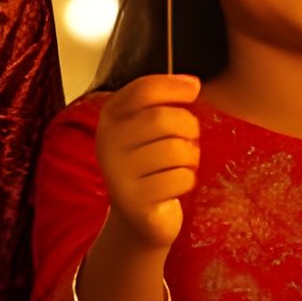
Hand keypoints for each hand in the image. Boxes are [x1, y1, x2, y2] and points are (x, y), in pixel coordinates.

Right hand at [96, 71, 201, 250]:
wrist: (139, 217)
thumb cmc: (152, 163)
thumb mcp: (150, 126)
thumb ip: (165, 101)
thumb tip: (192, 84)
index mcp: (110, 116)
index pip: (144, 89)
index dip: (174, 86)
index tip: (194, 89)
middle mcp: (107, 141)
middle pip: (163, 118)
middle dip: (189, 127)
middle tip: (189, 140)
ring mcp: (117, 172)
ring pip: (176, 150)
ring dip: (190, 157)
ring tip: (181, 165)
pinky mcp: (134, 200)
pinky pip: (180, 178)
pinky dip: (188, 180)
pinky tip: (175, 186)